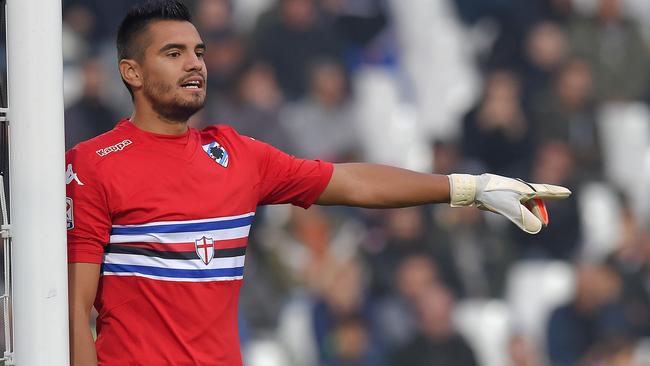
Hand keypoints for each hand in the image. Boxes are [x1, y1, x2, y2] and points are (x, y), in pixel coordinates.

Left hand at [448, 173, 570, 233]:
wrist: (474, 189)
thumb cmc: (493, 196)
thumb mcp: (511, 209)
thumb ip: (525, 218)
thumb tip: (538, 228)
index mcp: (525, 189)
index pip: (545, 191)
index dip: (556, 193)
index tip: (568, 192)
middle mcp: (519, 188)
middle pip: (535, 200)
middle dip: (540, 212)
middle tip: (544, 224)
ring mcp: (511, 191)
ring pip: (525, 203)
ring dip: (529, 212)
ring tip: (532, 222)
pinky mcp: (502, 194)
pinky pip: (516, 203)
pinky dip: (519, 210)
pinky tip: (515, 214)